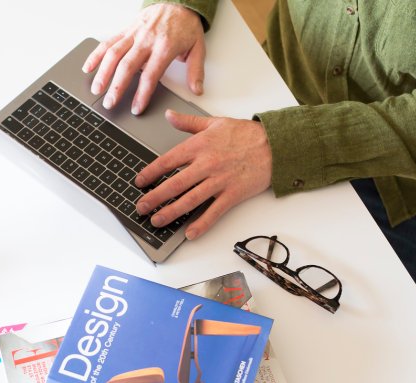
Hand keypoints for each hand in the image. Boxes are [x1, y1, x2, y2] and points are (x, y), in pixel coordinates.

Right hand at [82, 4, 205, 114]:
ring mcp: (134, 33)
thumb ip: (196, 70)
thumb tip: (197, 90)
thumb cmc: (186, 26)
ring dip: (103, 72)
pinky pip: (108, 41)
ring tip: (97, 89)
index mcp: (165, 46)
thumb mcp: (198, 47)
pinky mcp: (126, 29)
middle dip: (117, 87)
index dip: (142, 93)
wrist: (177, 1)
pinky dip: (96, 54)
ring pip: (114, 53)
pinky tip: (88, 67)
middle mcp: (147, 39)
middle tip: (110, 103)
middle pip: (127, 66)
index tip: (136, 108)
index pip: (151, 74)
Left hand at [135, 110, 272, 239]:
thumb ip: (189, 122)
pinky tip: (190, 233)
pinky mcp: (233, 194)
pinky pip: (214, 212)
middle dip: (155, 198)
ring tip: (157, 221)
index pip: (168, 161)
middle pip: (174, 184)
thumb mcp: (215, 123)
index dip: (151, 173)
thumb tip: (169, 116)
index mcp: (199, 146)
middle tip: (141, 207)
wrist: (275, 145)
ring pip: (190, 200)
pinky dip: (201, 224)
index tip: (140, 182)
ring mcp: (219, 181)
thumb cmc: (246, 134)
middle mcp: (207, 164)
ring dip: (171, 212)